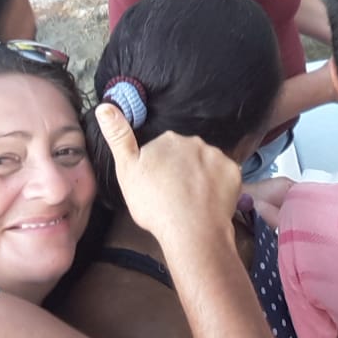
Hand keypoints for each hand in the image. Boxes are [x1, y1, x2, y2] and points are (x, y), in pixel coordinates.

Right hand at [95, 103, 240, 246]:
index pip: (163, 148)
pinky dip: (218, 186)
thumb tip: (104, 106)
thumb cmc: (154, 203)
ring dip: (200, 176)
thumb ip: (118, 137)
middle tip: (174, 194)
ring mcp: (217, 156)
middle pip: (187, 154)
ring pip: (206, 164)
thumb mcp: (127, 170)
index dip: (159, 167)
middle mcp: (195, 141)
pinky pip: (224, 175)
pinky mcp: (233, 172)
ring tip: (192, 201)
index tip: (157, 185)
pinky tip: (209, 202)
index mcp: (168, 138)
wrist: (190, 230)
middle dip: (182, 169)